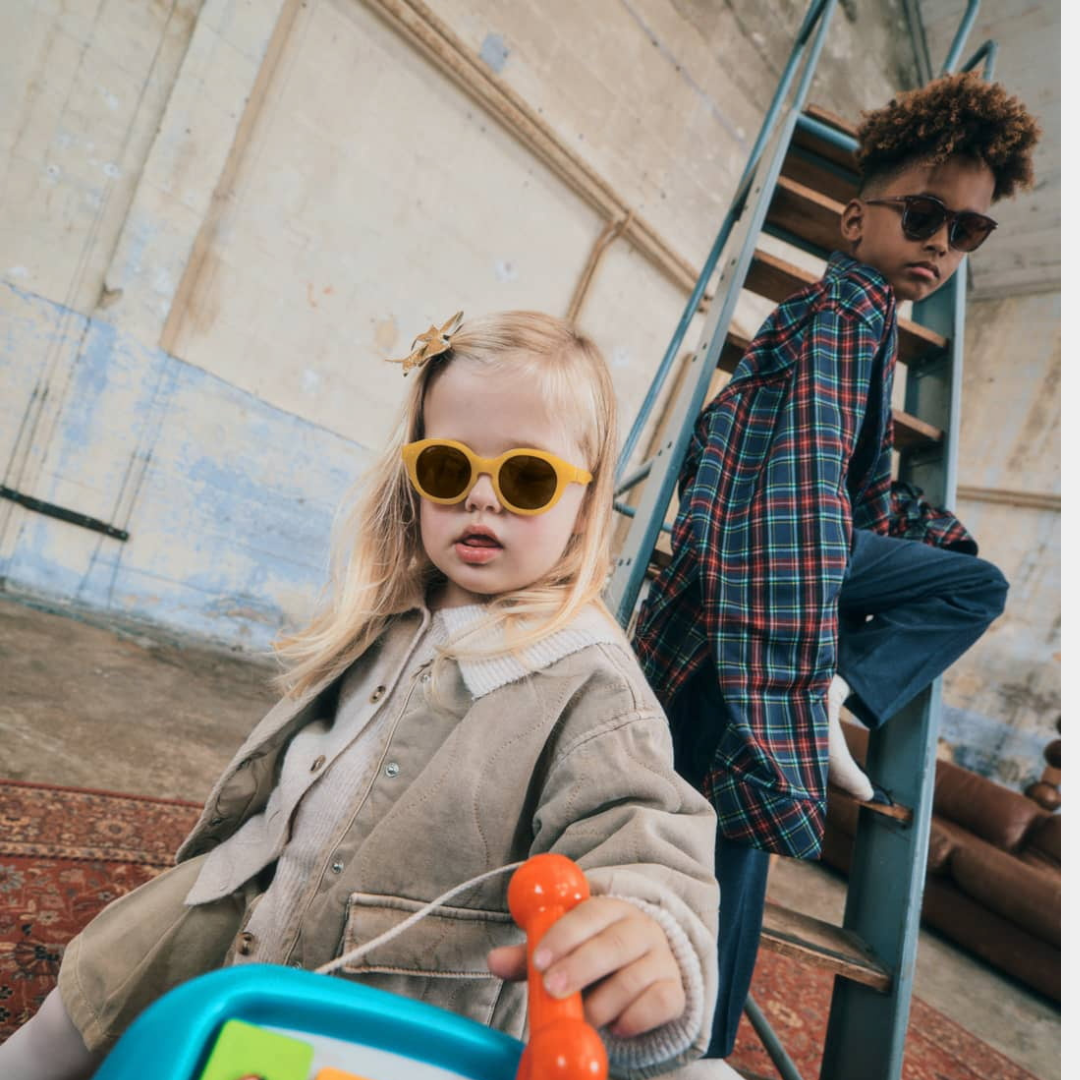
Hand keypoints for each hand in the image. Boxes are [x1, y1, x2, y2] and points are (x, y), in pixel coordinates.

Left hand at [487, 896, 683, 1037]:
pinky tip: (617, 1026)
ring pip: (636, 977)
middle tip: (554, 989)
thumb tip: (494, 960)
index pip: (589, 914)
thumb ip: (533, 954)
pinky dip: (636, 1017)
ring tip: (584, 1017)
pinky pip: (660, 1002)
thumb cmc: (596, 953)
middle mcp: (640, 929)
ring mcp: (661, 959)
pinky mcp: (674, 991)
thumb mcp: (565, 949)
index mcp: (610, 909)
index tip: (539, 961)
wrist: (647, 967)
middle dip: (581, 967)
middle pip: (615, 943)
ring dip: (605, 1002)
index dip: (564, 936)